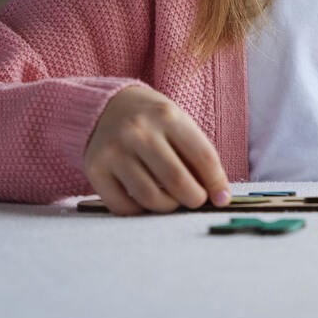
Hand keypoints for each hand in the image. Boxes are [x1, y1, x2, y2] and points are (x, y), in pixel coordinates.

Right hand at [84, 85, 230, 215]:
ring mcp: (114, 150)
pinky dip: (140, 211)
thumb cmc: (152, 120)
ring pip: (150, 198)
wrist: (105, 106)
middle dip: (194, 199)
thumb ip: (197, 155)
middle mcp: (139, 131)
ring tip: (172, 200)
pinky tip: (145, 200)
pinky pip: (123, 207)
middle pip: (176, 180)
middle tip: (195, 200)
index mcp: (167, 115)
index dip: (217, 183)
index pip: (203, 156)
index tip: (222, 198)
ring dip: (168, 207)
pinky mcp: (95, 169)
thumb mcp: (177, 123)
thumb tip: (218, 196)